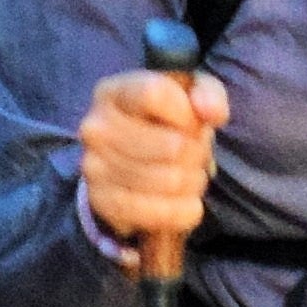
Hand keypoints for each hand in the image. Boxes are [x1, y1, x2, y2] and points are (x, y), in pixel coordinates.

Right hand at [74, 59, 227, 253]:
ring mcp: (94, 167)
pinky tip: (189, 203)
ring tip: (191, 176)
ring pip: (169, 182)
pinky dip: (181, 211)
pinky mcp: (101, 202)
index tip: (193, 122)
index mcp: (114, 93)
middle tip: (196, 155)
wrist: (132, 157)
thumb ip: (208, 93)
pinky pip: (154, 213)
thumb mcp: (191, 93)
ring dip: (193, 182)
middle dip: (197, 154)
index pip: (155, 95)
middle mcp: (95, 128)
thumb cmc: (167, 119)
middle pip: (171, 147)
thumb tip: (212, 112)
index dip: (187, 113)